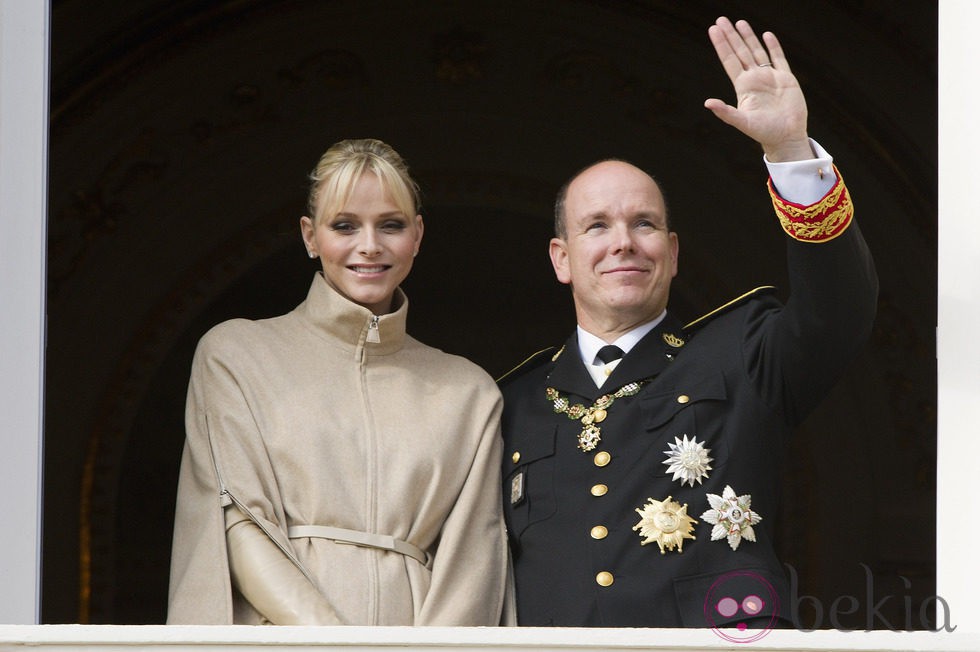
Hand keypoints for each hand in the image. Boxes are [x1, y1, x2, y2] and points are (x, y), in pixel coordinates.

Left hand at [704, 17, 811, 161]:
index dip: (722, 45)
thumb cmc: (764, 133)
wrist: (786, 137)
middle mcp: (754, 79)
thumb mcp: (742, 122)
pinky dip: (773, 47)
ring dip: (748, 37)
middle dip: (731, 36)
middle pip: (740, 52)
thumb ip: (725, 112)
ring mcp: (770, 77)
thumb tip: (707, 103)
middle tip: (721, 19)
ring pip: (757, 52)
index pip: (729, 60)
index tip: (713, 30)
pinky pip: (779, 58)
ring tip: (740, 22)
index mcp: (743, 87)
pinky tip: (766, 35)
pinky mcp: (786, 78)